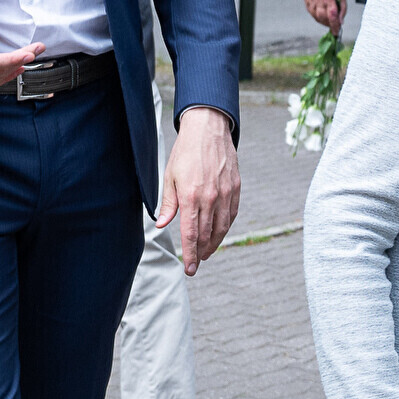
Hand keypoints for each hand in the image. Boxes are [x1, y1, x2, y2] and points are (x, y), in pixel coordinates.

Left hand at [156, 107, 240, 269]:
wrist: (208, 130)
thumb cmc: (186, 152)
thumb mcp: (170, 177)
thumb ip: (168, 204)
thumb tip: (162, 225)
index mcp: (191, 196)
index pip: (191, 234)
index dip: (190, 254)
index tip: (189, 269)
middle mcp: (211, 197)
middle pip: (207, 235)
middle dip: (201, 253)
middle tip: (195, 263)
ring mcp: (226, 194)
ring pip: (222, 228)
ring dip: (214, 244)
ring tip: (206, 252)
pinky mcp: (236, 188)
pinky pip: (232, 215)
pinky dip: (225, 228)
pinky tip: (219, 233)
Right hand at [303, 0, 344, 33]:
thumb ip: (342, 8)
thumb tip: (340, 22)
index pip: (332, 15)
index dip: (335, 25)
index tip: (337, 32)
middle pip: (323, 17)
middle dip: (329, 24)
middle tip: (334, 26)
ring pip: (316, 16)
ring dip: (323, 21)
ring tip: (329, 21)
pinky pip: (311, 12)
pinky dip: (317, 16)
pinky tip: (322, 16)